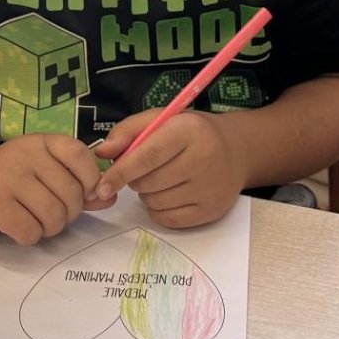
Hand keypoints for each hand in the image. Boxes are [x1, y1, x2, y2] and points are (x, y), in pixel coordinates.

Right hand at [0, 134, 108, 243]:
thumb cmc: (6, 179)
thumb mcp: (41, 172)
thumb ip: (77, 184)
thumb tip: (110, 196)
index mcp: (40, 142)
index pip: (81, 156)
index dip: (90, 181)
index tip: (82, 194)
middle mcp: (25, 155)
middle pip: (71, 195)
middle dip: (68, 214)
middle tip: (50, 213)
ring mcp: (8, 179)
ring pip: (54, 217)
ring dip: (50, 229)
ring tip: (34, 221)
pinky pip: (31, 232)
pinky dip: (29, 237)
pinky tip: (17, 227)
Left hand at [86, 111, 245, 228]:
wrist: (236, 149)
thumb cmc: (191, 133)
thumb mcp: (162, 119)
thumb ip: (128, 131)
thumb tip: (101, 153)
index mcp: (188, 131)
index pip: (147, 156)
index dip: (120, 172)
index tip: (101, 186)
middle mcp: (203, 159)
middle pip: (147, 183)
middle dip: (136, 179)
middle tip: (147, 168)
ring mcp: (209, 188)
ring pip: (154, 202)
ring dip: (147, 194)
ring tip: (163, 178)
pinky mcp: (211, 210)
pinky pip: (167, 219)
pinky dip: (158, 210)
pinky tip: (169, 193)